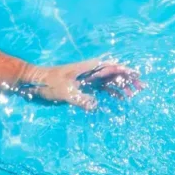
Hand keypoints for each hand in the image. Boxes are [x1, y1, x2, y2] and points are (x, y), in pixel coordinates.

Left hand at [28, 60, 142, 109]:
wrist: (33, 83)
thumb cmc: (48, 83)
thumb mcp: (64, 92)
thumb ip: (80, 99)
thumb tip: (95, 107)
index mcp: (88, 68)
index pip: (112, 67)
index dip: (126, 71)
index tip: (138, 76)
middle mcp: (91, 72)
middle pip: (114, 74)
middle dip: (128, 79)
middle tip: (141, 88)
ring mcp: (88, 79)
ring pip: (110, 82)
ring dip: (122, 87)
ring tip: (134, 94)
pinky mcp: (84, 87)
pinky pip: (103, 89)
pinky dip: (113, 93)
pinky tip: (120, 99)